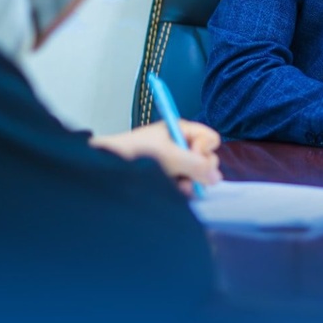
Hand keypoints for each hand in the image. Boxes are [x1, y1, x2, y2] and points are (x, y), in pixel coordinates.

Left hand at [90, 120, 222, 195]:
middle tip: (184, 174)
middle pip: (207, 158)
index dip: (205, 148)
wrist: (105, 169)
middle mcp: (180, 146)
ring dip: (190, 183)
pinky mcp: (169, 181)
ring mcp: (175, 164)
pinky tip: (172, 191)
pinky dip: (182, 190)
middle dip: (199, 169)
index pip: (210, 138)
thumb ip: (195, 165)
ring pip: (198, 176)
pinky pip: (187, 187)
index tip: (193, 154)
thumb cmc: (133, 154)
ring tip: (176, 186)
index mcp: (180, 130)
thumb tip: (217, 177)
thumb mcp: (168, 156)